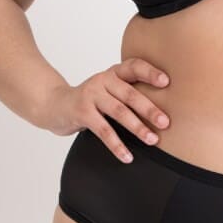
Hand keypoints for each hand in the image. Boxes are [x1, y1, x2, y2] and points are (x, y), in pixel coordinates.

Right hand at [39, 57, 170, 162]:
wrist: (55, 104)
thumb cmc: (92, 99)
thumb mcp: (110, 90)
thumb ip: (130, 93)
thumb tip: (165, 111)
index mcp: (114, 73)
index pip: (134, 66)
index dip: (150, 72)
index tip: (166, 81)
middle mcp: (103, 80)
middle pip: (130, 94)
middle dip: (149, 109)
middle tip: (166, 122)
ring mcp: (91, 95)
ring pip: (119, 112)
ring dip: (137, 127)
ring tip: (152, 141)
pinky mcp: (81, 112)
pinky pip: (103, 130)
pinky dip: (117, 145)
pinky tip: (127, 156)